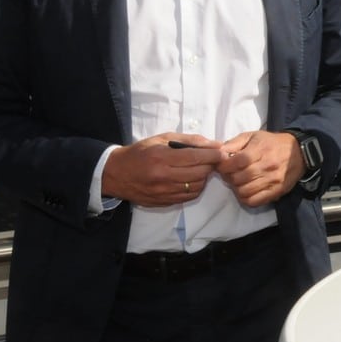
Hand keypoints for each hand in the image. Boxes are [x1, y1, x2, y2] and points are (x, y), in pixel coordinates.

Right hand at [101, 133, 224, 206]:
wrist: (117, 174)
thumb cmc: (141, 151)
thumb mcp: (163, 139)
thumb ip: (190, 141)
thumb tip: (215, 144)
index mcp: (161, 158)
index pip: (195, 158)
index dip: (213, 155)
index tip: (223, 152)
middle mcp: (162, 177)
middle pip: (199, 173)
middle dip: (211, 165)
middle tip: (213, 159)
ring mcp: (163, 192)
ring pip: (196, 186)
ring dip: (204, 177)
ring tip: (201, 168)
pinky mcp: (163, 202)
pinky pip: (189, 196)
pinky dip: (196, 187)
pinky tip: (192, 179)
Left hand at [216, 130, 302, 206]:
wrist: (299, 152)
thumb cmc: (272, 143)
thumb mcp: (253, 136)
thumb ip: (234, 143)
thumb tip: (218, 151)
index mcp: (260, 150)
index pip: (235, 162)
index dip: (223, 166)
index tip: (222, 165)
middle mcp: (267, 166)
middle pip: (238, 178)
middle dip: (228, 177)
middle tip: (229, 174)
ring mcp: (272, 181)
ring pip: (244, 191)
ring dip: (236, 188)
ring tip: (238, 182)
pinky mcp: (276, 191)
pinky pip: (254, 201)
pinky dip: (246, 198)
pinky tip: (246, 190)